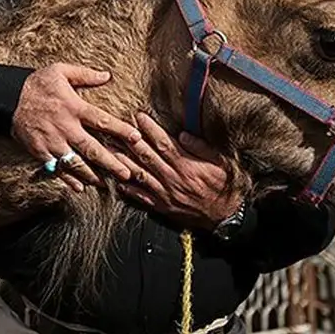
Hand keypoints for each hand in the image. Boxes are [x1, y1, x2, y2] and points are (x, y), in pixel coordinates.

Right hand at [11, 63, 143, 191]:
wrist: (7, 98)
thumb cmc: (37, 83)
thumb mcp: (60, 71)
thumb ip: (85, 74)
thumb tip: (107, 75)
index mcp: (73, 107)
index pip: (102, 120)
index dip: (120, 130)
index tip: (137, 138)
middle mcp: (65, 127)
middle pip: (92, 148)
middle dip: (111, 162)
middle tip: (127, 173)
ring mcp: (52, 142)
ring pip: (76, 163)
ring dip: (92, 175)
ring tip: (106, 184)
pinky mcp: (40, 151)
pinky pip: (56, 169)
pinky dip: (68, 179)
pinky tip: (80, 187)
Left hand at [113, 112, 242, 230]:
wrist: (225, 217)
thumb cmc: (224, 186)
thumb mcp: (221, 163)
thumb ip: (201, 148)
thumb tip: (183, 134)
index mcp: (188, 166)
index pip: (165, 144)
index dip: (150, 129)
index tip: (139, 116)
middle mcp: (173, 179)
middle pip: (147, 157)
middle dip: (131, 140)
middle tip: (117, 127)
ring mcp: (166, 194)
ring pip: (140, 175)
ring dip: (123, 162)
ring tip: (109, 149)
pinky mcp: (162, 206)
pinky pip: (141, 197)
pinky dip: (128, 189)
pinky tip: (116, 180)